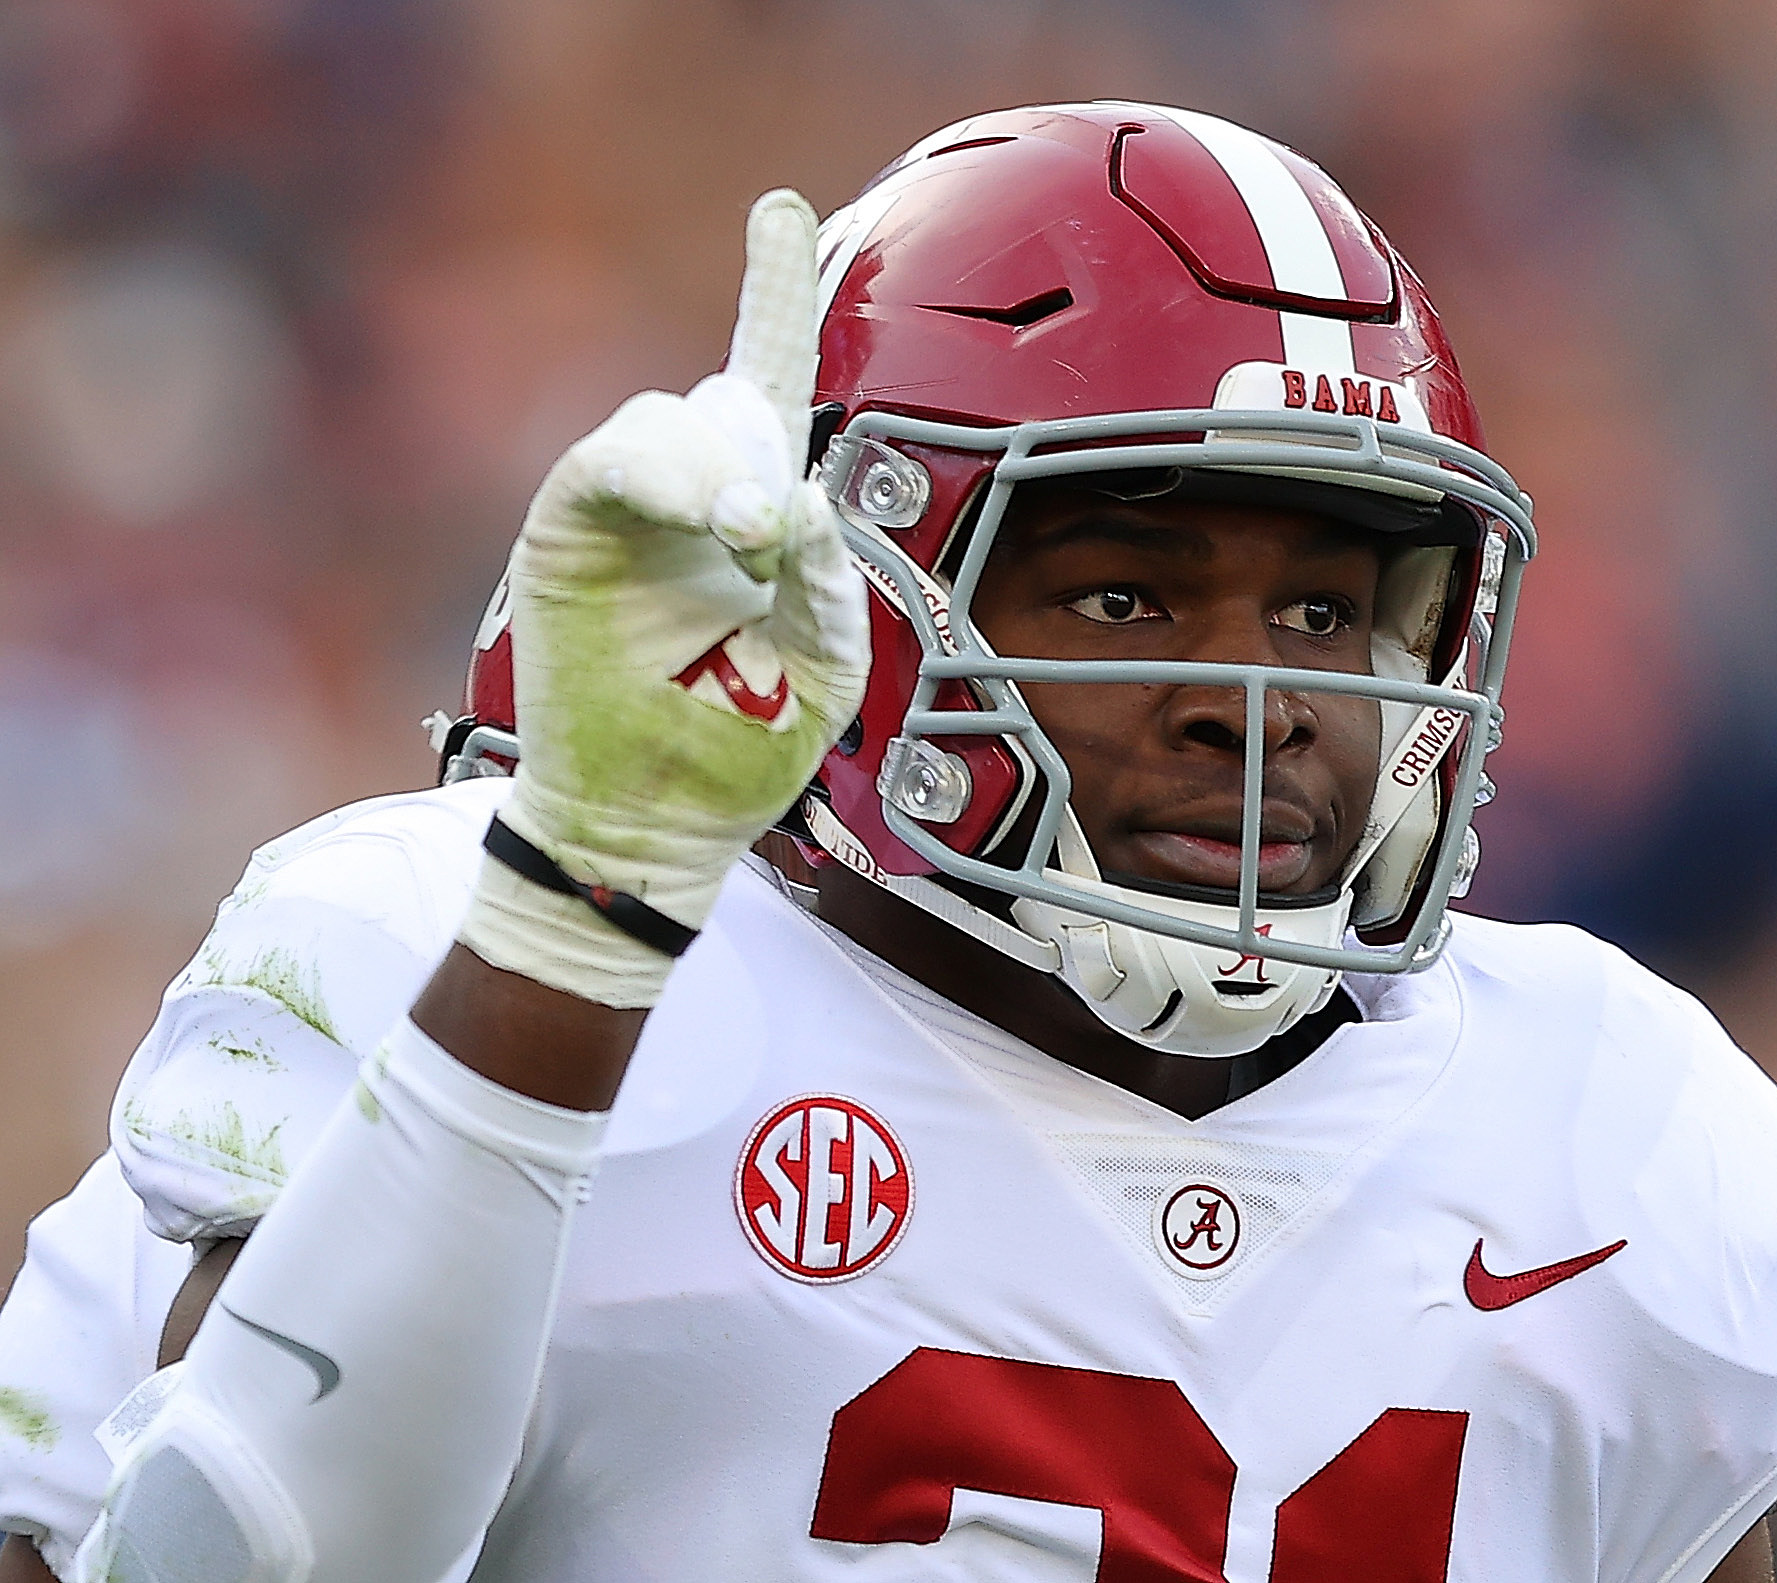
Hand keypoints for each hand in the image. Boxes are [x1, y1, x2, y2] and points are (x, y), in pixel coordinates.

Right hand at [460, 190, 868, 1007]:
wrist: (657, 824)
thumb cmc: (742, 750)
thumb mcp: (826, 669)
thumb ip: (830, 580)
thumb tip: (795, 492)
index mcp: (751, 516)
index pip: (763, 382)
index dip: (769, 292)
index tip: (777, 209)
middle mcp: (684, 497)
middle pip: (722, 398)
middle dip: (756, 449)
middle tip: (768, 536)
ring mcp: (621, 512)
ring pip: (666, 418)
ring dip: (715, 467)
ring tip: (741, 541)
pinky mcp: (565, 535)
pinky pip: (605, 462)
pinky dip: (658, 476)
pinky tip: (703, 519)